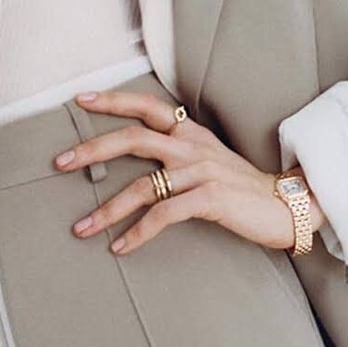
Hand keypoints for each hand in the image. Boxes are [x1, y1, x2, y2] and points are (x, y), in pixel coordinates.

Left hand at [54, 87, 325, 255]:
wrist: (287, 206)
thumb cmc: (243, 189)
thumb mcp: (209, 160)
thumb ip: (178, 153)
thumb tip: (140, 159)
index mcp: (192, 133)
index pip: (148, 106)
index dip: (114, 101)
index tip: (82, 99)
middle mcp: (193, 147)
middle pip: (134, 138)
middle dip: (92, 149)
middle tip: (60, 162)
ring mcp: (202, 171)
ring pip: (143, 185)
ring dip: (107, 209)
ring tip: (82, 227)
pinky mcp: (210, 198)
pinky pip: (164, 215)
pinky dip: (138, 233)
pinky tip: (120, 246)